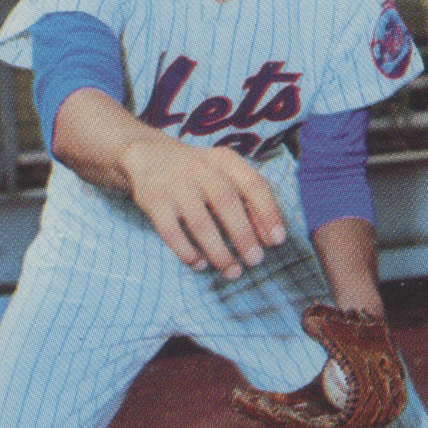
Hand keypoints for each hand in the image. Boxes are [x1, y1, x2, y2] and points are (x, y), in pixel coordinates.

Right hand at [121, 137, 286, 280]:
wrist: (149, 156)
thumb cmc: (199, 173)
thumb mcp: (224, 175)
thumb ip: (248, 200)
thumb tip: (269, 238)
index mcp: (224, 160)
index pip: (252, 184)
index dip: (268, 212)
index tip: (278, 240)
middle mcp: (200, 169)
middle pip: (226, 203)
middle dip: (244, 235)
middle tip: (255, 260)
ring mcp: (175, 185)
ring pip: (200, 223)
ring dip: (219, 252)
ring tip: (232, 271)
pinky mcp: (154, 201)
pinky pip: (171, 233)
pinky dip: (188, 253)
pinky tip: (200, 264)